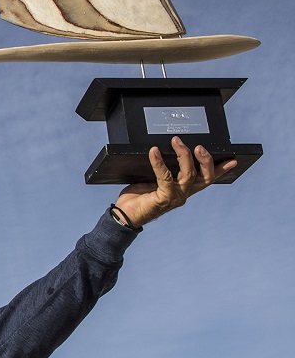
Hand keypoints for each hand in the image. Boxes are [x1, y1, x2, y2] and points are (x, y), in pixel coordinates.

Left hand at [114, 137, 235, 226]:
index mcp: (184, 189)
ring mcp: (175, 197)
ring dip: (184, 156)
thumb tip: (164, 148)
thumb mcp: (153, 179)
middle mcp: (183, 194)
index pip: (207, 179)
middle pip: (203, 176)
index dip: (220, 170)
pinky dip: (159, 162)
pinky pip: (165, 177)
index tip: (233, 160)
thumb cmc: (138, 196)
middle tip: (200, 147)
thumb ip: (164, 168)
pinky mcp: (163, 198)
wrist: (124, 215)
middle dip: (205, 160)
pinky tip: (154, 152)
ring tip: (177, 142)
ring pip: (188, 175)